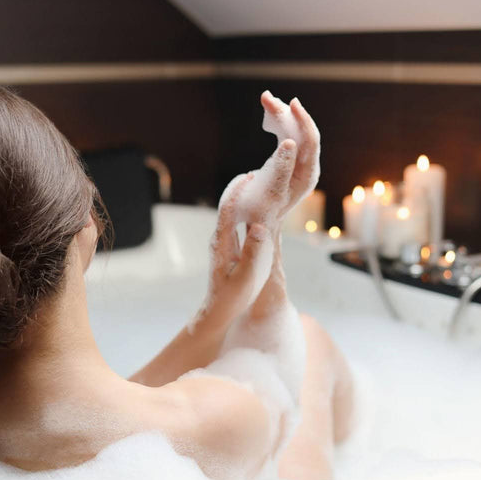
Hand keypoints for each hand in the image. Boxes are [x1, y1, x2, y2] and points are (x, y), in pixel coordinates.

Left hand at [199, 174, 273, 329]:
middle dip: (243, 185)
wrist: (218, 311)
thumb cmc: (231, 298)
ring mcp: (224, 240)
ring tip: (262, 178)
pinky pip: (238, 220)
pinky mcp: (230, 245)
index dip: (240, 189)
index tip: (251, 173)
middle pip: (230, 203)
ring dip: (246, 194)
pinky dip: (249, 207)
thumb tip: (260, 227)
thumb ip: (252, 253)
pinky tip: (260, 203)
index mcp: (222, 242)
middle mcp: (221, 237)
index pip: (229, 208)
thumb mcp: (245, 278)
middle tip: (260, 168)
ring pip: (234, 210)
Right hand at [261, 91, 320, 212]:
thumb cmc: (260, 212)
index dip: (303, 120)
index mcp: (306, 176)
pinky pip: (287, 136)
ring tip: (265, 99)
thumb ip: (280, 167)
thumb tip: (290, 142)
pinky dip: (276, 124)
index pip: (311, 142)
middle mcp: (306, 168)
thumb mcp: (269, 191)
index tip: (291, 103)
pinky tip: (267, 115)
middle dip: (287, 113)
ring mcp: (298, 164)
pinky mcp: (288, 161)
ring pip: (294, 131)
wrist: (256, 223)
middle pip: (303, 133)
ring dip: (280, 115)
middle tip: (266, 97)